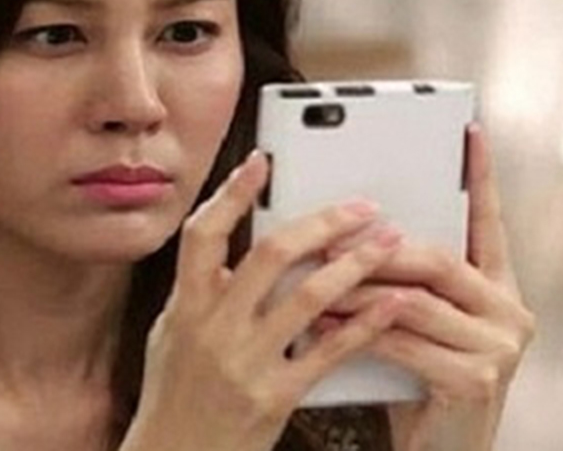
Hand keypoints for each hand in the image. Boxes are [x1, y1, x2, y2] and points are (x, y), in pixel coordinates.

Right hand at [120, 151, 407, 450]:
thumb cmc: (173, 399)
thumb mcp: (170, 338)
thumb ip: (198, 296)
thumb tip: (227, 256)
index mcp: (184, 307)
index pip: (203, 234)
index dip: (232, 194)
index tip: (261, 163)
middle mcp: (213, 328)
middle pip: (270, 254)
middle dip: (322, 223)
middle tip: (360, 207)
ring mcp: (245, 362)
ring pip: (309, 297)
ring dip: (356, 263)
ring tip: (389, 243)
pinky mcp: (275, 396)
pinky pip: (329, 351)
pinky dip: (365, 324)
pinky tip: (392, 305)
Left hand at [326, 125, 536, 450]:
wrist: (437, 449)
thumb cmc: (418, 380)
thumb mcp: (414, 323)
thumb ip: (400, 281)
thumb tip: (342, 231)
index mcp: (496, 288)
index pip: (489, 222)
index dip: (480, 177)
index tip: (468, 132)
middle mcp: (509, 311)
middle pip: (436, 259)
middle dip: (376, 248)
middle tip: (328, 235)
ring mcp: (498, 347)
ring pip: (412, 300)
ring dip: (354, 289)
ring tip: (313, 277)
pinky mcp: (475, 379)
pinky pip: (401, 341)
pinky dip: (355, 329)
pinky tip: (323, 321)